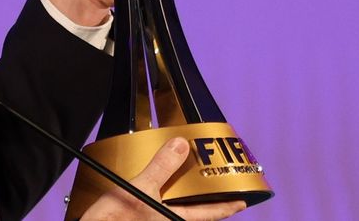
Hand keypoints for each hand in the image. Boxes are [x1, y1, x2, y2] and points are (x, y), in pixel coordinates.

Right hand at [79, 138, 245, 220]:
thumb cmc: (115, 219)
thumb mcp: (141, 188)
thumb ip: (162, 167)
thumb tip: (180, 146)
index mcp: (174, 219)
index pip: (210, 213)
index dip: (228, 206)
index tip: (243, 201)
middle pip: (194, 212)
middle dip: (205, 199)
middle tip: (217, 185)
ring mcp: (154, 220)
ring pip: (176, 209)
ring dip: (182, 197)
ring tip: (188, 182)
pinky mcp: (139, 218)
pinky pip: (158, 208)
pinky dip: (163, 195)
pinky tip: (158, 186)